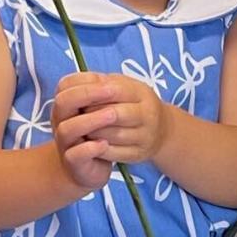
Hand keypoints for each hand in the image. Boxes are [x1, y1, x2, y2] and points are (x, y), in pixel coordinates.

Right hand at [49, 72, 117, 190]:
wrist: (88, 166)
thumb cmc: (95, 132)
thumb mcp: (97, 110)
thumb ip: (100, 95)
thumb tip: (110, 79)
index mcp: (66, 105)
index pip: (66, 86)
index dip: (86, 82)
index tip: (109, 81)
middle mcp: (60, 122)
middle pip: (63, 102)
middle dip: (87, 94)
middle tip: (112, 92)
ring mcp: (65, 142)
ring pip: (68, 129)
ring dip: (91, 120)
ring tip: (113, 115)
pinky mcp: (73, 162)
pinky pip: (75, 154)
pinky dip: (90, 148)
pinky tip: (105, 144)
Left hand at [54, 72, 169, 169]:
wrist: (162, 130)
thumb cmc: (133, 104)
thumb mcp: (123, 86)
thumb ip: (101, 83)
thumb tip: (76, 85)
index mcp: (142, 93)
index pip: (115, 91)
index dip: (92, 94)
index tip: (78, 98)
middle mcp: (148, 114)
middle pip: (113, 114)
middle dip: (90, 115)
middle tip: (75, 115)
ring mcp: (145, 136)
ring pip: (112, 135)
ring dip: (91, 132)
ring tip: (80, 129)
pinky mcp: (139, 154)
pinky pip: (114, 153)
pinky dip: (97, 149)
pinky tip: (89, 144)